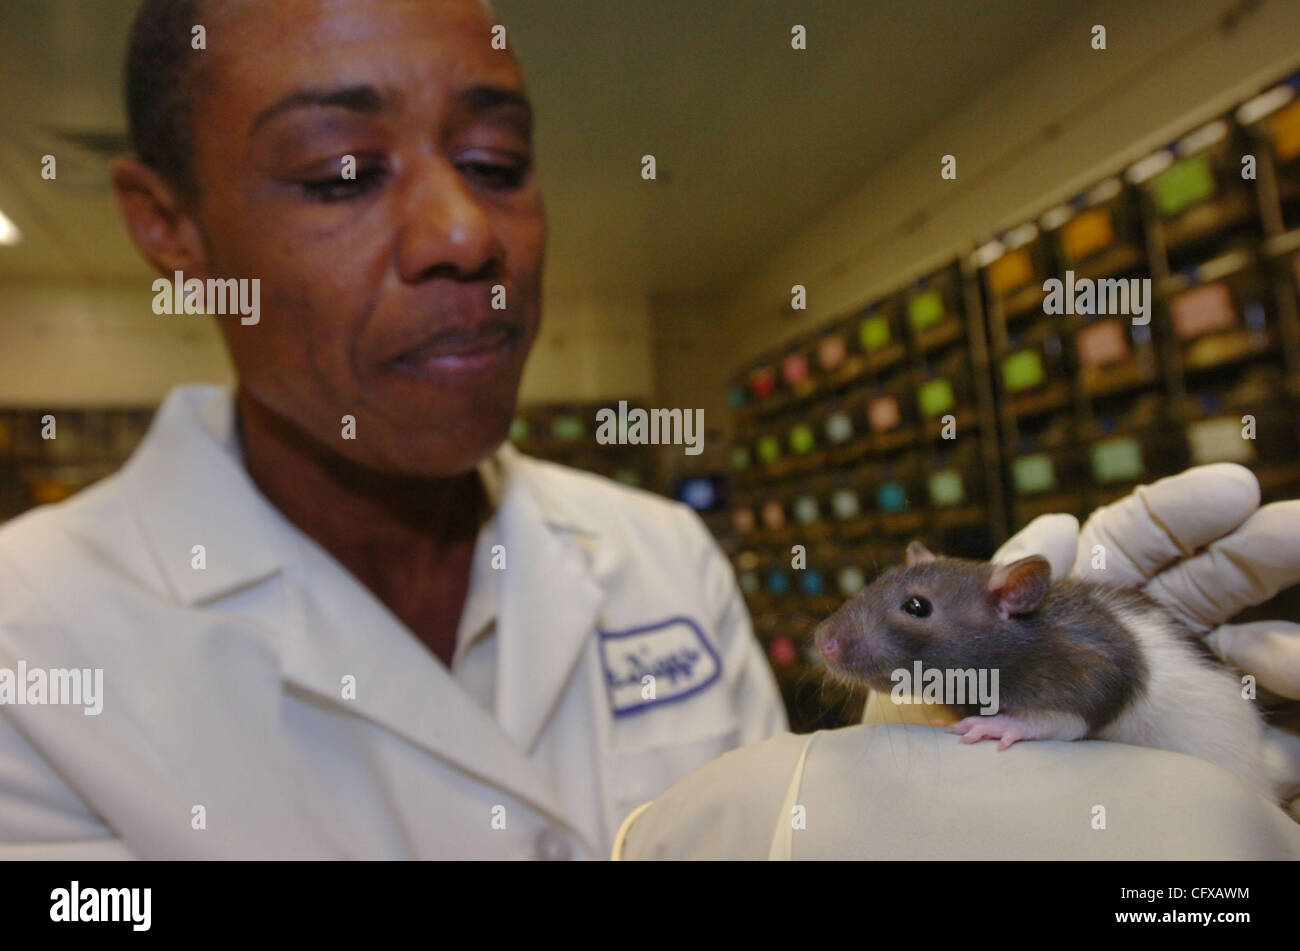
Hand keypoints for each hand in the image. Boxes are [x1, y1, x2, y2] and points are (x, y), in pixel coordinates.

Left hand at [994, 463, 1299, 807]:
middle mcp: (1154, 638)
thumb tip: (1055, 529)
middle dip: (1262, 549)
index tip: (1230, 491)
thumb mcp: (976, 661)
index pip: (1145, 539)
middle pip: (1220, 579)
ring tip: (1279, 659)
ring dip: (1283, 648)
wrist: (1000, 833)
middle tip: (1293, 530)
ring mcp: (1199, 696)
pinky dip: (1292, 729)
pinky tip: (1287, 726)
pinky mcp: (1231, 761)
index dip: (1183, 512)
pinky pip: (1285, 743)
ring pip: (1263, 652)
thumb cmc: (983, 738)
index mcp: (1093, 601)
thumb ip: (1004, 601)